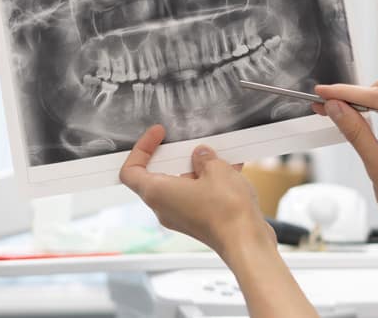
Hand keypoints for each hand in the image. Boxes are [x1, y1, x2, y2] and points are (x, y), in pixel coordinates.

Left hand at [119, 125, 274, 256]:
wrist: (247, 242)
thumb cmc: (226, 210)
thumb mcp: (216, 169)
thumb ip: (203, 158)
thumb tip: (200, 156)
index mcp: (157, 193)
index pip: (131, 171)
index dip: (141, 149)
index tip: (159, 135)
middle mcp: (164, 208)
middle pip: (158, 176)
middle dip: (177, 156)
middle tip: (191, 143)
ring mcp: (181, 217)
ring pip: (181, 186)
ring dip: (197, 169)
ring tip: (217, 156)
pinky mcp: (198, 223)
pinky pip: (197, 196)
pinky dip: (209, 182)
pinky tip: (231, 171)